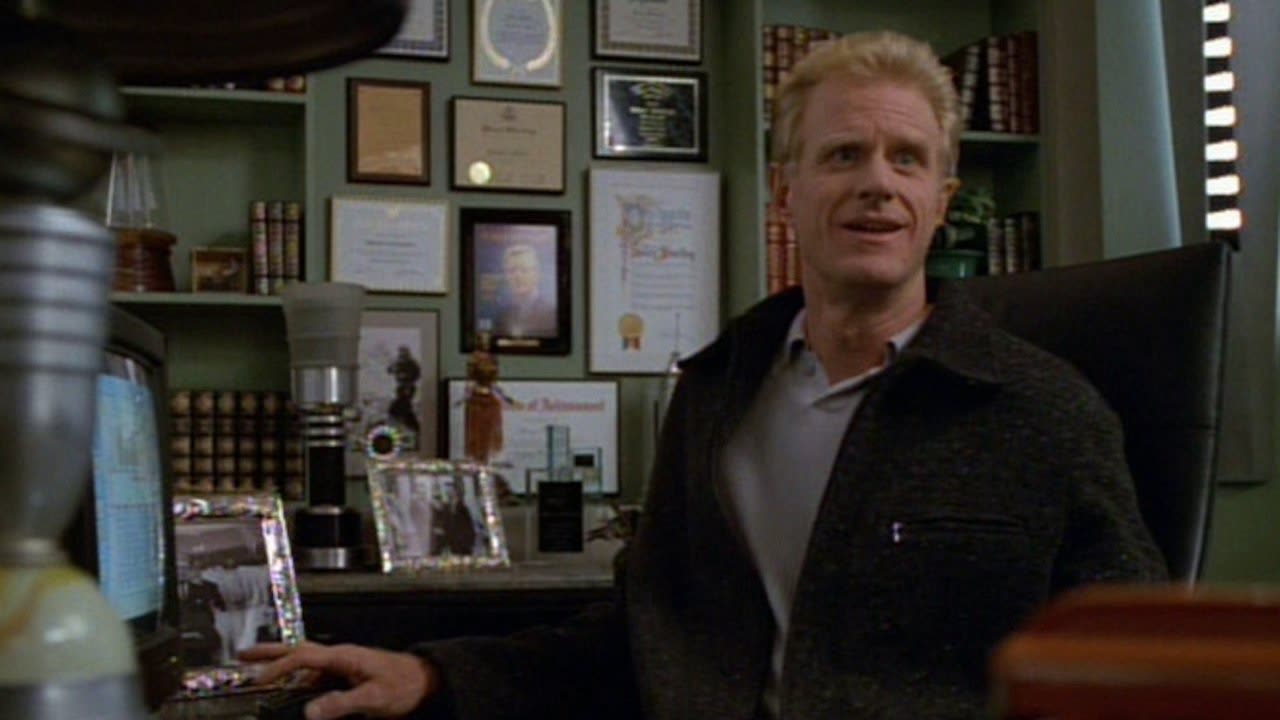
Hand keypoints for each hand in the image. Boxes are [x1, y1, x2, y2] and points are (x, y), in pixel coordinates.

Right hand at [240, 641, 438, 719]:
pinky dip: (297, 680)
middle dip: (269, 654)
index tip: (258, 679)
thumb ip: (342, 704)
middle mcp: (339, 657)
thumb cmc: (405, 685)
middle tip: (242, 656)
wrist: (426, 683)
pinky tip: (288, 688)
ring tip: (256, 674)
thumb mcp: (374, 698)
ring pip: (304, 664)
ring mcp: (341, 667)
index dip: (279, 667)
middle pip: (297, 651)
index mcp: (344, 656)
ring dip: (280, 667)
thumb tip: (310, 712)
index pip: (303, 656)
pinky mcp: (345, 677)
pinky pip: (315, 677)